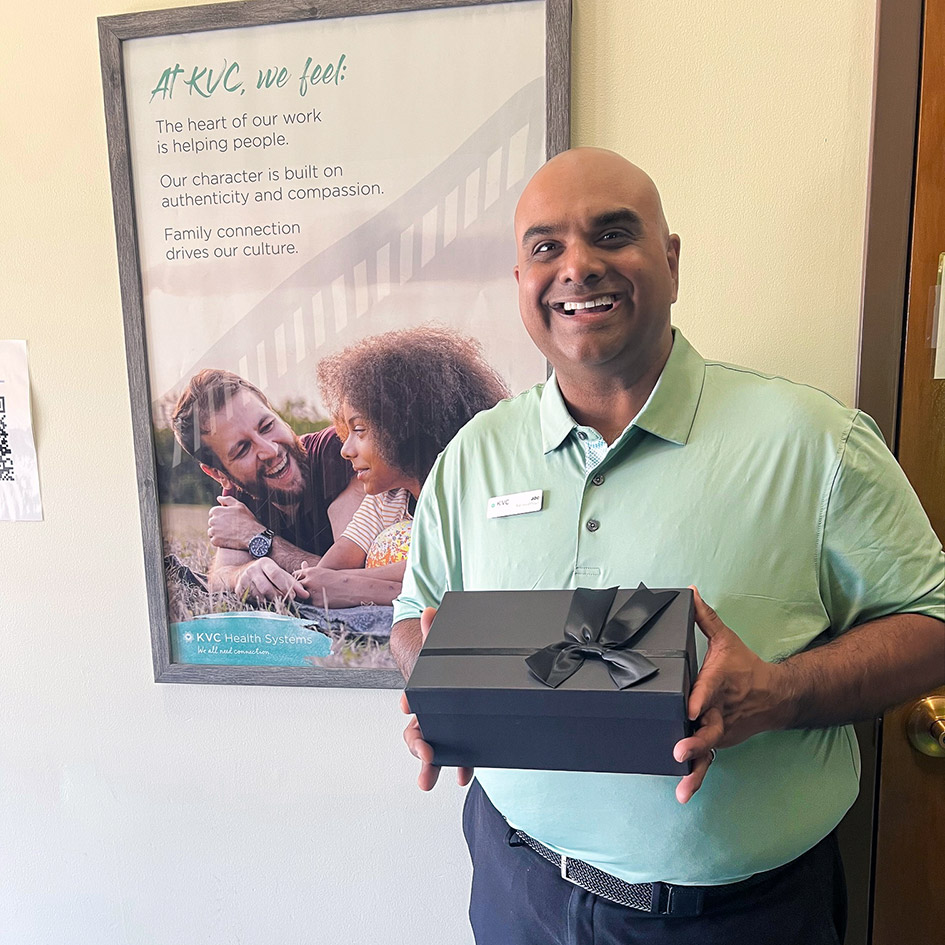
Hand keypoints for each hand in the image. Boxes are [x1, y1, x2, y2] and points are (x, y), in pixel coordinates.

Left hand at [208, 496, 263, 549]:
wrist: (252, 535)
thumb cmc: (247, 520)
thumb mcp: (239, 506)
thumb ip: (227, 500)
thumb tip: (219, 498)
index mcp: (216, 511)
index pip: (213, 512)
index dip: (222, 516)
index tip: (229, 519)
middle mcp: (213, 521)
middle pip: (212, 522)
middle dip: (219, 524)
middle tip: (231, 527)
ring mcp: (213, 532)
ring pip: (212, 532)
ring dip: (218, 533)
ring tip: (230, 533)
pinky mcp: (215, 541)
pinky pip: (214, 540)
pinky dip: (219, 541)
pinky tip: (228, 539)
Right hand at [234, 557, 308, 601]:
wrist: (242, 573)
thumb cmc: (266, 574)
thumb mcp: (279, 574)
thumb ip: (293, 583)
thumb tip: (306, 595)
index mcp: (265, 563)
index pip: (276, 575)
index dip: (285, 587)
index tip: (293, 596)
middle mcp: (253, 569)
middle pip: (267, 588)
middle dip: (278, 597)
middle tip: (285, 601)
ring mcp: (244, 579)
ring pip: (259, 596)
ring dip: (269, 601)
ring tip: (275, 600)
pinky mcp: (238, 589)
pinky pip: (252, 600)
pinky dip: (260, 602)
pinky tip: (264, 600)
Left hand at [292, 564, 351, 606]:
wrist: (352, 587)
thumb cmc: (337, 578)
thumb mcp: (323, 571)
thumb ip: (310, 570)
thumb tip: (302, 563)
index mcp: (310, 571)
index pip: (294, 575)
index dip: (295, 580)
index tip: (299, 584)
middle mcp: (309, 581)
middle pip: (294, 587)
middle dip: (296, 590)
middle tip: (299, 593)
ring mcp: (312, 592)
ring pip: (300, 597)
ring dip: (303, 598)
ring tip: (310, 598)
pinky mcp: (316, 603)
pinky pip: (309, 605)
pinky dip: (311, 604)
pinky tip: (318, 602)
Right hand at [401, 607, 473, 790]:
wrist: (469, 675)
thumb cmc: (449, 666)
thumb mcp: (444, 649)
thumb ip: (436, 631)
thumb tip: (430, 610)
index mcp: (426, 694)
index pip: (412, 701)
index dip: (409, 705)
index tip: (407, 706)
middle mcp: (433, 715)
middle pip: (418, 733)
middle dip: (417, 746)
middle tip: (424, 753)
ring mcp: (447, 730)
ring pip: (435, 751)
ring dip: (431, 766)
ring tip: (428, 781)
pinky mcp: (464, 740)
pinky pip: (459, 755)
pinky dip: (459, 766)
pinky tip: (462, 776)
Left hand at [673, 587, 783, 802]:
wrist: (778, 696)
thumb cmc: (745, 665)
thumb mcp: (725, 639)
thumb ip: (704, 618)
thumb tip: (688, 591)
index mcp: (721, 682)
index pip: (710, 688)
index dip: (701, 698)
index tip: (691, 708)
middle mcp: (721, 710)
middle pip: (709, 728)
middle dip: (695, 741)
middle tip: (679, 751)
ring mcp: (722, 730)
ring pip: (708, 751)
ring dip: (695, 769)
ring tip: (681, 785)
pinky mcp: (720, 742)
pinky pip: (707, 761)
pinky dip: (696, 778)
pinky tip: (682, 794)